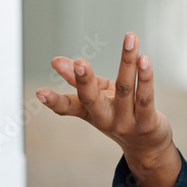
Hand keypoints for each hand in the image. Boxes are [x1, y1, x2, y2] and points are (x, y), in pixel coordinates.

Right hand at [37, 32, 173, 169]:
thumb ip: (79, 79)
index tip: (39, 93)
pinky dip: (145, 77)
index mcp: (90, 112)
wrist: (146, 147)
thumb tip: (56, 61)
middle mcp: (105, 118)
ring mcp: (126, 121)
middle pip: (92, 99)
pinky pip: (145, 97)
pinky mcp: (147, 122)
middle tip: (79, 62)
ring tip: (130, 39)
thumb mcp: (97, 97)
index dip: (53, 101)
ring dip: (127, 62)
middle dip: (84, 81)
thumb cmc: (118, 114)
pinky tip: (144, 59)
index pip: (68, 107)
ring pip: (125, 89)